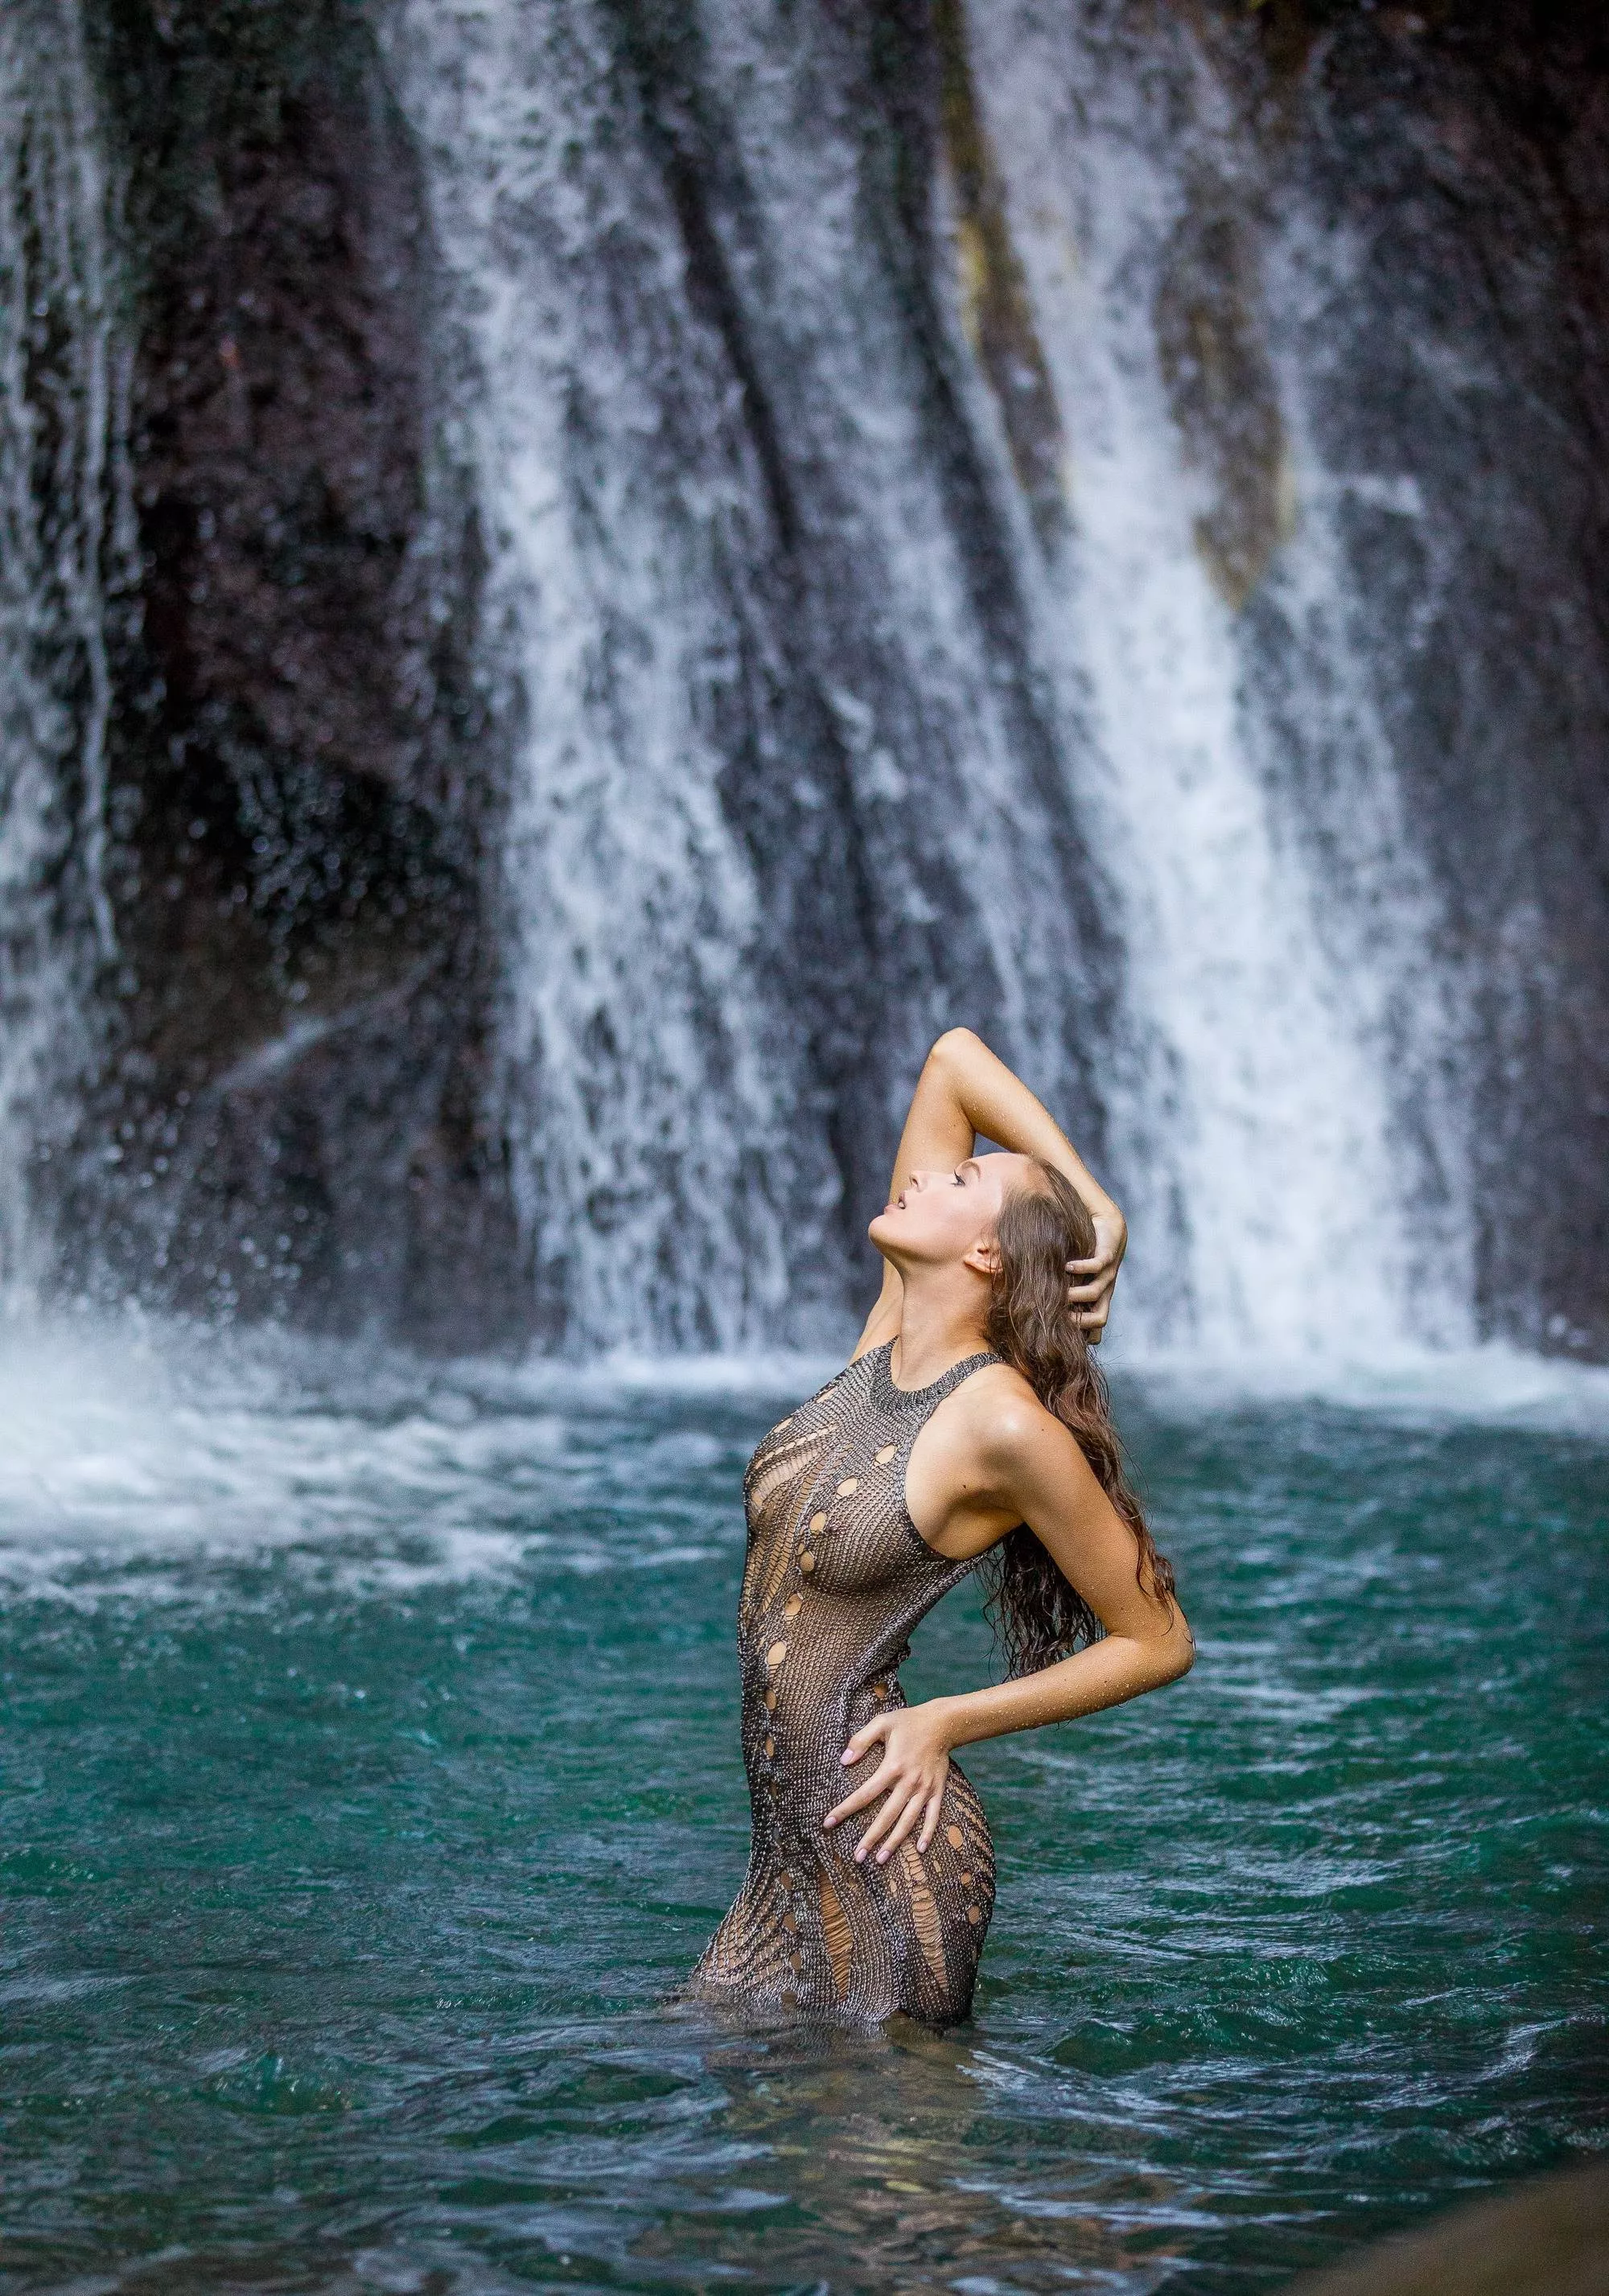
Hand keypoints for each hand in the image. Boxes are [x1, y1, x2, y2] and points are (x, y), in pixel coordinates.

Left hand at [822, 1701, 954, 1864]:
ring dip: (895, 1841)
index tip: (829, 1823)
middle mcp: (908, 1782)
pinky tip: (919, 1849)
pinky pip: (933, 1816)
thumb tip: (844, 1760)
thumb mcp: (881, 1723)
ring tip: (881, 1859)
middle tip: (857, 1857)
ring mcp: (924, 1789)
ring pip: (908, 1821)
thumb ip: (861, 1740)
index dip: (845, 1809)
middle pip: (886, 1815)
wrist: (942, 1723)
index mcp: (892, 1767)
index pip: (864, 1793)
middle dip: (871, 1838)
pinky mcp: (937, 1791)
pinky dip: (927, 1833)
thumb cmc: (908, 1722)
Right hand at [1067, 1203, 1125, 1341]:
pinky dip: (1080, 1268)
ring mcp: (1108, 1275)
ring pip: (1094, 1293)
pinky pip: (1096, 1267)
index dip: (1081, 1334)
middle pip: (1100, 1319)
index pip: (1096, 1328)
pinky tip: (1066, 1266)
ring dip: (1074, 1293)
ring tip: (1057, 1288)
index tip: (1059, 1329)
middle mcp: (1105, 1291)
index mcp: (1099, 1300)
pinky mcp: (1108, 1257)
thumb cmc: (1086, 1252)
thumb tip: (1031, 1303)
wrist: (1108, 1226)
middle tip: (1058, 1315)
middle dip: (1079, 1321)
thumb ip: (1061, 1290)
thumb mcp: (1076, 1276)